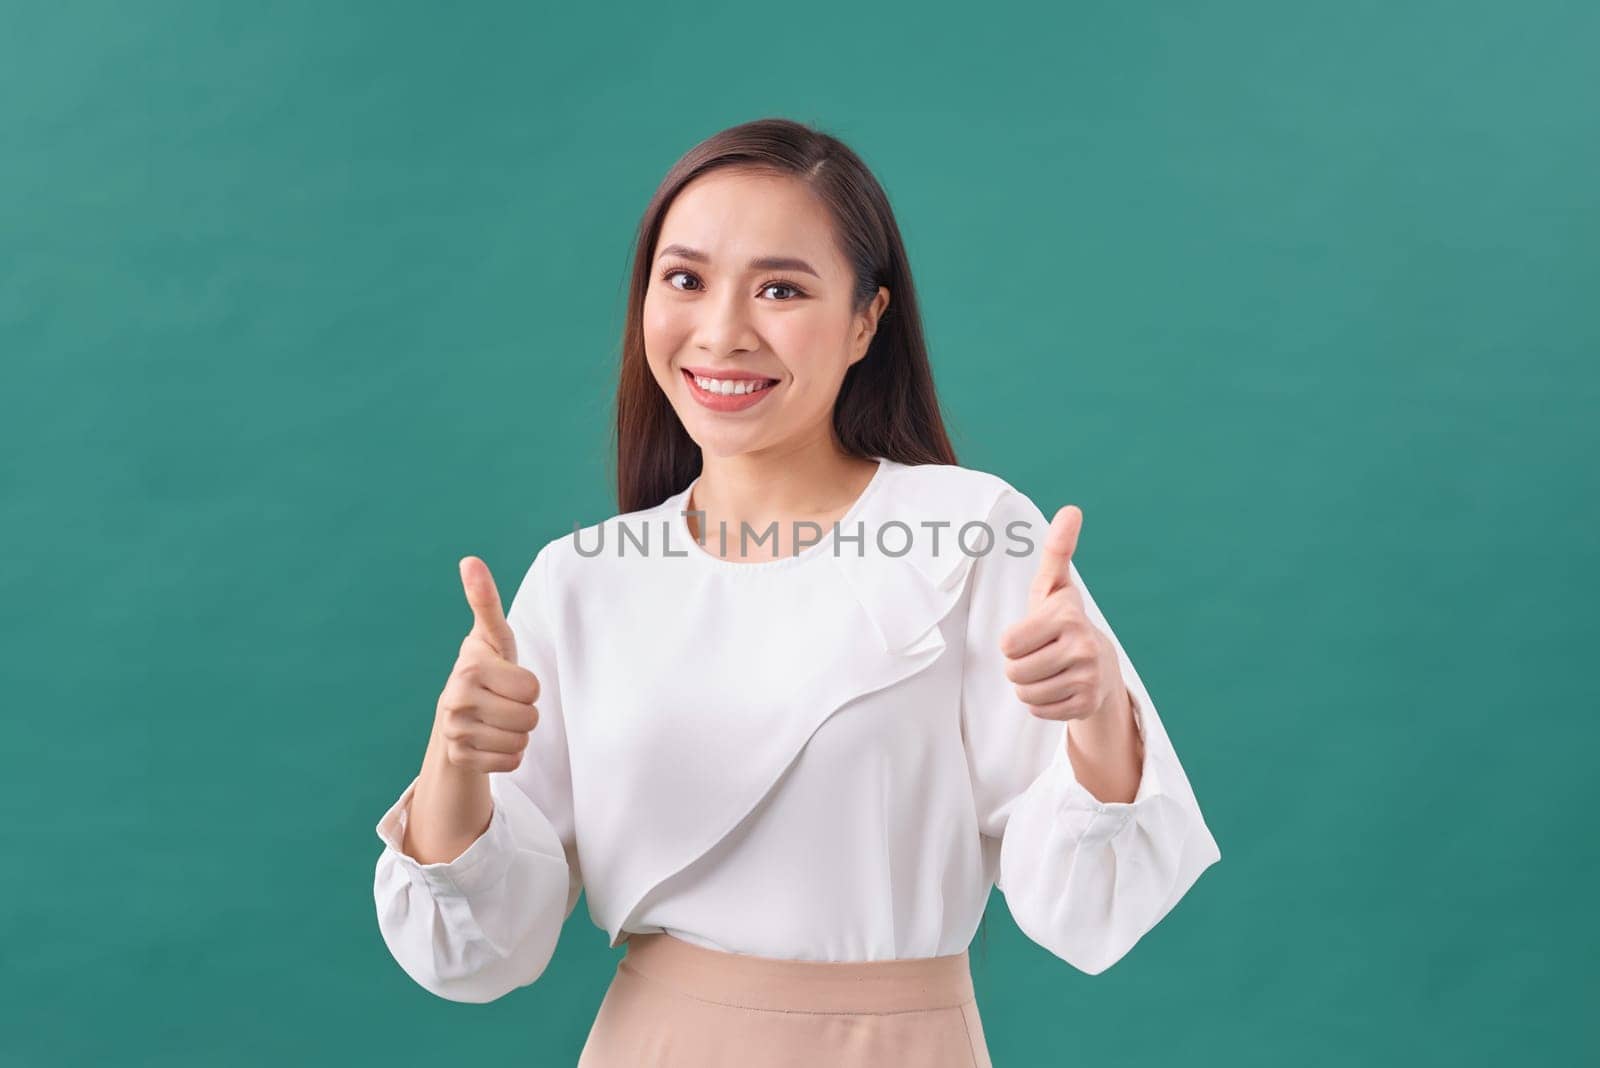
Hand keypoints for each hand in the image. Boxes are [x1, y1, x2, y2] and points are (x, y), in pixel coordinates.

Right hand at [433, 556, 542, 773]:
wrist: (457, 710)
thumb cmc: (487, 667)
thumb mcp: (492, 636)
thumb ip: (485, 600)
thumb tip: (470, 560)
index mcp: (470, 667)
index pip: (532, 689)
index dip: (528, 686)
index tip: (508, 678)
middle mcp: (456, 699)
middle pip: (529, 718)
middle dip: (525, 711)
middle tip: (505, 701)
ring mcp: (454, 731)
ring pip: (521, 742)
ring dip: (518, 733)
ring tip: (498, 718)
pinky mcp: (459, 758)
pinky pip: (510, 763)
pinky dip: (509, 755)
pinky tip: (492, 740)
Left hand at [998, 506, 1123, 724]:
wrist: (1101, 665)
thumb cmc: (1063, 620)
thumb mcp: (1054, 586)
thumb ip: (1057, 549)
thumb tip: (1071, 509)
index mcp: (1066, 616)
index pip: (1008, 644)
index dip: (1013, 641)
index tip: (1033, 634)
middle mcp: (1082, 647)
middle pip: (1013, 672)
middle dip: (1018, 666)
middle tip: (1039, 655)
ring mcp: (1088, 678)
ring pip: (1024, 694)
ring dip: (1028, 686)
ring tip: (1048, 671)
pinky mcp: (1086, 704)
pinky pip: (1039, 711)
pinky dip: (1041, 704)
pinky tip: (1058, 688)